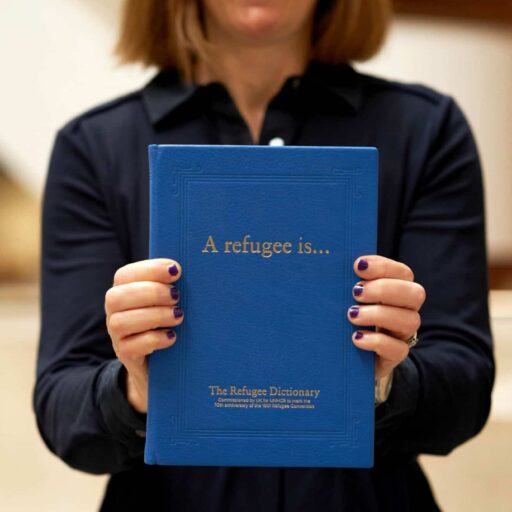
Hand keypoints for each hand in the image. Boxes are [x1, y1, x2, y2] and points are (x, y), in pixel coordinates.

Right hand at [105, 259, 183, 412]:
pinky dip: (153, 339)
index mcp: (123, 290)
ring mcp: (117, 335)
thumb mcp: (168, 301)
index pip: (125, 274)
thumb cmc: (169, 320)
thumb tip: (196, 271)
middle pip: (117, 297)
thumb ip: (172, 285)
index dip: (149, 270)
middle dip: (151, 292)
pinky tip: (172, 337)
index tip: (176, 270)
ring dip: (154, 316)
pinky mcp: (125, 355)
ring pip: (121, 322)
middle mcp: (115, 311)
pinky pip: (130, 347)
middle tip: (177, 296)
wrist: (163, 363)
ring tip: (178, 316)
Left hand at [348, 255, 425, 379]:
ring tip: (352, 315)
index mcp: (396, 290)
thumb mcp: (347, 298)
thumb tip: (331, 266)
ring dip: (379, 314)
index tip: (358, 265)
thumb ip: (347, 283)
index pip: (403, 273)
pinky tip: (356, 338)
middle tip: (356, 292)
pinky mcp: (395, 356)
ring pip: (410, 320)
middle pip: (415, 294)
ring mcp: (402, 334)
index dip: (383, 267)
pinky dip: (377, 342)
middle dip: (384, 289)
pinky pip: (398, 349)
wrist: (346, 355)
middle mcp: (405, 310)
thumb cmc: (346, 317)